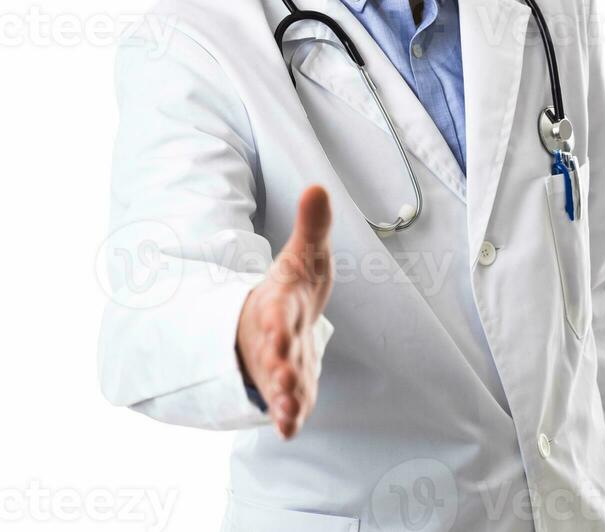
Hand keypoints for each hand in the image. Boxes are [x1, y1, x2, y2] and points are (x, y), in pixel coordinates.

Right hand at [236, 184, 332, 438]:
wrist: (273, 319)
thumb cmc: (292, 286)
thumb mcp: (304, 254)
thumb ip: (312, 225)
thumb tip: (318, 187)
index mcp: (279, 300)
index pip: (276, 308)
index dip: (276, 317)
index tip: (276, 324)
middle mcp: (274, 335)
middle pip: (274, 349)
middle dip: (277, 361)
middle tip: (283, 375)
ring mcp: (277, 364)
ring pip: (277, 381)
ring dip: (281, 395)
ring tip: (286, 408)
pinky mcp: (287, 387)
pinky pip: (286, 404)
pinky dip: (287, 417)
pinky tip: (289, 430)